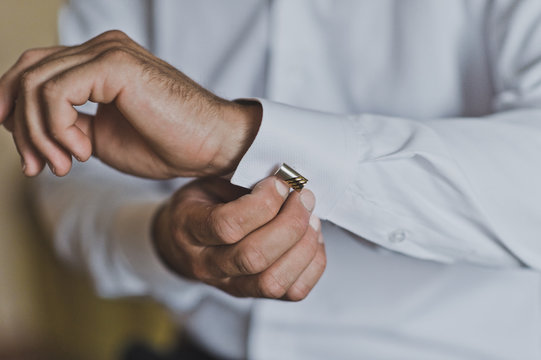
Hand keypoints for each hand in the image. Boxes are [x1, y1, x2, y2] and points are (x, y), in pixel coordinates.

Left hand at [0, 30, 260, 177]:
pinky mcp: (115, 65)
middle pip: (27, 74)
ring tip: (65, 164)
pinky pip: (56, 94)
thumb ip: (68, 124)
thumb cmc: (167, 144)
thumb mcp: (101, 137)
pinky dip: (57, 129)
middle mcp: (101, 48)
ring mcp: (108, 52)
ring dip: (39, 134)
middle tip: (36, 166)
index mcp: (99, 61)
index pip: (35, 70)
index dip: (15, 109)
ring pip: (35, 85)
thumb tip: (32, 132)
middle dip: (20, 127)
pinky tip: (82, 151)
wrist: (211, 146)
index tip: (28, 155)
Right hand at [153, 176, 325, 300]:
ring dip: (303, 246)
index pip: (226, 225)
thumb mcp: (209, 181)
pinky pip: (292, 293)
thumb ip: (241, 178)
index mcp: (189, 229)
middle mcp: (207, 265)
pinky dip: (312, 264)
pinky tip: (311, 239)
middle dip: (290, 223)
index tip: (279, 183)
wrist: (182, 243)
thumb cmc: (201, 205)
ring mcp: (231, 285)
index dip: (262, 203)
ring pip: (273, 281)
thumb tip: (286, 176)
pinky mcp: (255, 294)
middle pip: (254, 257)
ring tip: (311, 219)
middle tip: (303, 197)